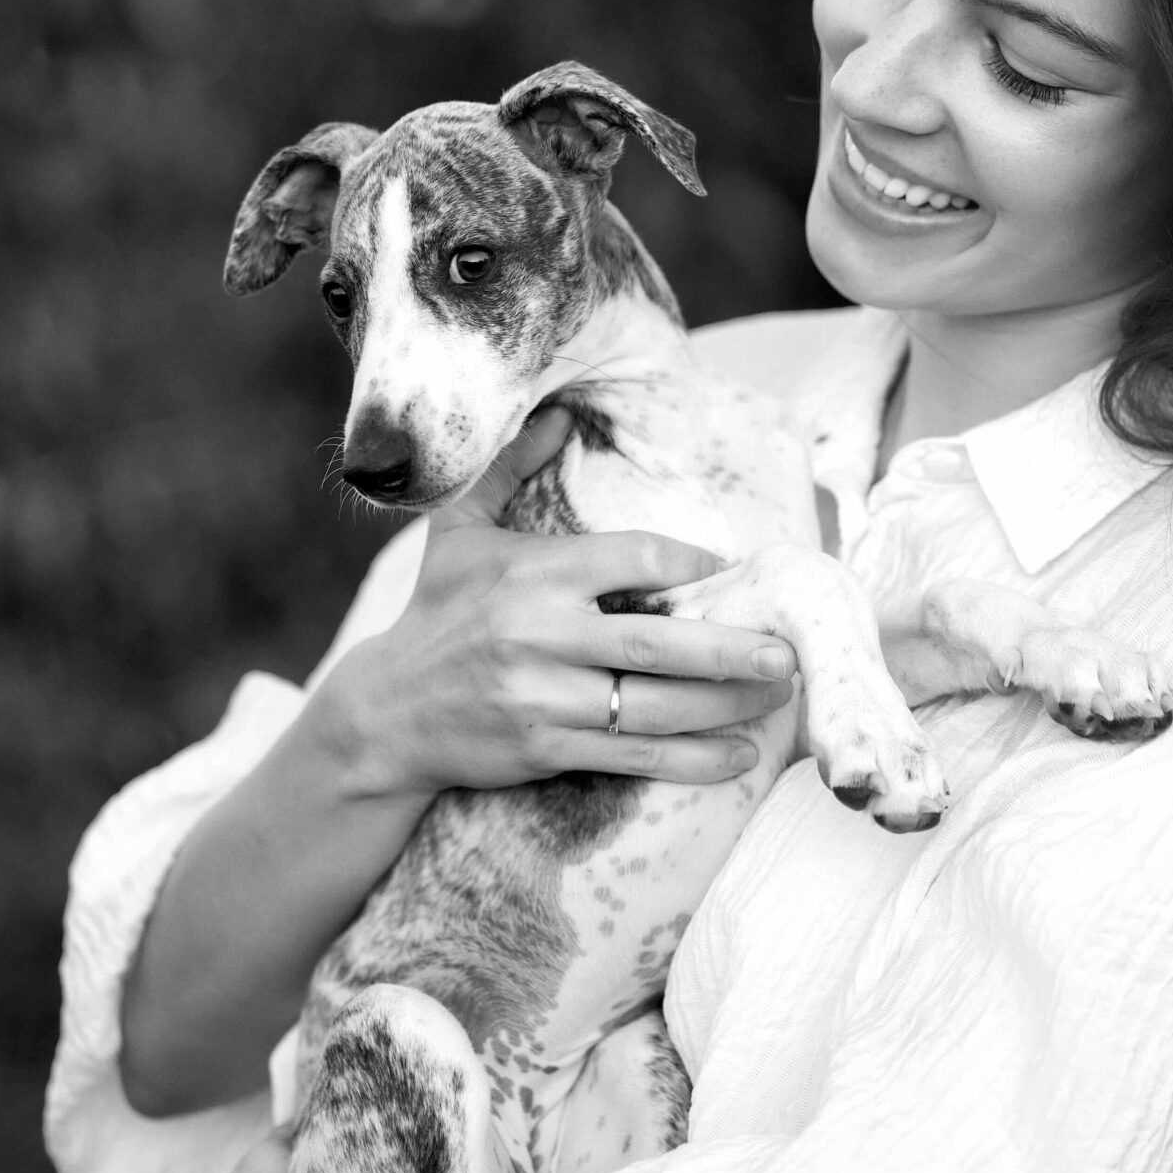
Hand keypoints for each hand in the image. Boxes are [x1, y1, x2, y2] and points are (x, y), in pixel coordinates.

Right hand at [319, 405, 798, 802]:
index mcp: (531, 572)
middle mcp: (539, 634)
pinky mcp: (543, 749)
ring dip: (725, 705)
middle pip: (656, 643)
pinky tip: (739, 756)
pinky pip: (632, 757)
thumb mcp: (456, 531)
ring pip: (653, 706)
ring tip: (777, 697)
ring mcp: (543, 698)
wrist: (383, 715)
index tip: (731, 569)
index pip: (632, 558)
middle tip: (788, 651)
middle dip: (731, 649)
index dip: (689, 565)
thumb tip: (558, 412)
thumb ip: (507, 468)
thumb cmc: (434, 613)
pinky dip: (692, 759)